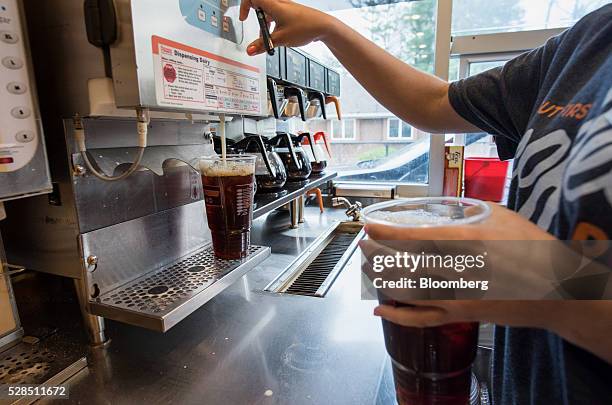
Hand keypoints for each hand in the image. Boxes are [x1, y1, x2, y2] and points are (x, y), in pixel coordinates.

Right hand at [239, 0, 336, 54]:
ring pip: (268, 11)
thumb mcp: (280, 39)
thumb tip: (250, 49)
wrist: (323, 26)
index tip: (243, 18)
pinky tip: (278, 35)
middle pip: (259, 4)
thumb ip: (263, 44)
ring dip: (265, 23)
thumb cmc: (305, 27)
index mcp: (273, 5)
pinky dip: (273, 23)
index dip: (244, 7)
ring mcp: (285, 7)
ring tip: (269, 36)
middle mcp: (279, 3)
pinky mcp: (290, 12)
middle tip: (257, 29)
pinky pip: (276, 14)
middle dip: (255, 17)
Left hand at [364, 204, 574, 325]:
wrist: (556, 290)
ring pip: (407, 291)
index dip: (387, 233)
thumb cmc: (532, 249)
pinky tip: (380, 310)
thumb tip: (451, 211)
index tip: (369, 227)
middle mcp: (456, 270)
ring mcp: (456, 295)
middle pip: (403, 264)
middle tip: (363, 245)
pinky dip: (398, 316)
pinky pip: (422, 318)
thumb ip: (471, 211)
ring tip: (366, 268)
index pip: (414, 238)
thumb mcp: (502, 217)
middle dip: (377, 255)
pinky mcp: (460, 314)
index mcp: (466, 242)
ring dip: (381, 279)